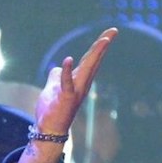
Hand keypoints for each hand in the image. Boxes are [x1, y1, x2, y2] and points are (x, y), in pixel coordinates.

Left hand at [17, 28, 117, 162]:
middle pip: (93, 61)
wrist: (48, 130)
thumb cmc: (52, 110)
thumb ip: (57, 76)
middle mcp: (80, 84)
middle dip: (102, 46)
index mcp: (78, 80)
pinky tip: (68, 60)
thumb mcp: (53, 88)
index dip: (100, 45)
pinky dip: (67, 72)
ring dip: (94, 55)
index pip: (90, 59)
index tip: (110, 32)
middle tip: (113, 32)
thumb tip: (58, 68)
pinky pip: (66, 84)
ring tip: (103, 41)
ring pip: (86, 70)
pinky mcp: (65, 99)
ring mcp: (75, 91)